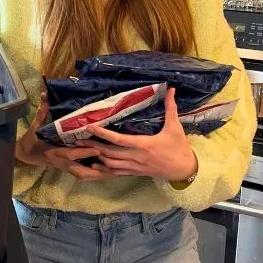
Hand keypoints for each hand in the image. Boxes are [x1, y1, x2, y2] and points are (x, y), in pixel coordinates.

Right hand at [16, 93, 108, 180]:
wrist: (25, 155)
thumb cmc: (30, 141)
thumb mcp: (35, 126)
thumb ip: (42, 111)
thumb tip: (45, 95)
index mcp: (54, 152)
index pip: (70, 154)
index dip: (83, 152)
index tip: (97, 149)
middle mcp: (61, 162)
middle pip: (81, 172)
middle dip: (96, 171)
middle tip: (113, 166)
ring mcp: (65, 167)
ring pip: (83, 175)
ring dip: (97, 174)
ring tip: (114, 171)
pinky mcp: (67, 168)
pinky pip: (82, 173)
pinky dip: (94, 173)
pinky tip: (105, 170)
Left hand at [75, 88, 197, 181]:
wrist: (184, 170)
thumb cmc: (179, 148)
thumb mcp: (175, 127)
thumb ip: (171, 107)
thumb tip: (172, 89)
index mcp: (144, 145)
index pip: (119, 139)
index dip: (103, 134)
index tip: (90, 127)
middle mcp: (136, 157)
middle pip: (110, 153)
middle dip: (93, 146)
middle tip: (78, 140)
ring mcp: (135, 167)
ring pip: (110, 165)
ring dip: (96, 157)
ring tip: (83, 150)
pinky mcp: (135, 173)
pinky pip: (116, 173)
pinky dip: (104, 169)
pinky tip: (94, 165)